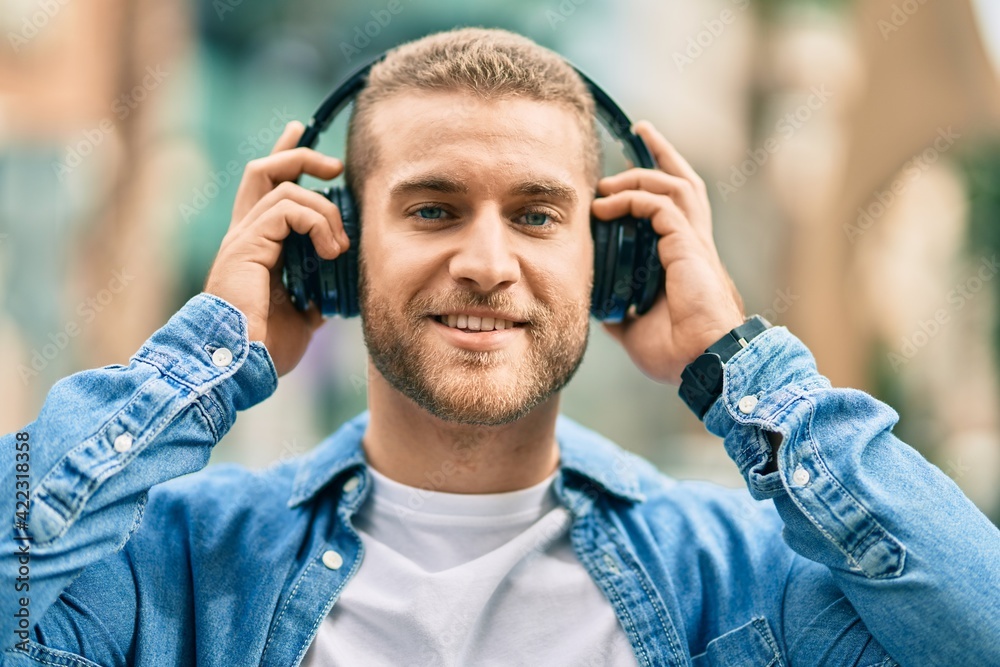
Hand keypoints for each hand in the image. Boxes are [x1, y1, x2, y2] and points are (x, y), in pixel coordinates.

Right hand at [204, 121, 348, 376]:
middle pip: (264, 171)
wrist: (238, 366)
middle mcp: (244, 236)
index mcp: (254, 249)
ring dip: (325, 210)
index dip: (285, 160)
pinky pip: (289, 208)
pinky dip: (318, 222)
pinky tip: (330, 251)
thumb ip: (313, 294)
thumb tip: (335, 291)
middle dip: (300, 155)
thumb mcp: (301, 317)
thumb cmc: (264, 348)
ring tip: (340, 246)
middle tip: (335, 166)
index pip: (265, 191)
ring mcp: (243, 237)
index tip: (306, 140)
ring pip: (285, 187)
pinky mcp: (248, 244)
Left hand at [591, 120, 744, 385]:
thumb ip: (618, 309)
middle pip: (685, 182)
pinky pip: (660, 207)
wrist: (703, 364)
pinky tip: (606, 207)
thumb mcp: (634, 327)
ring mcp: (695, 244)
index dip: (657, 183)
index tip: (631, 169)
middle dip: (663, 152)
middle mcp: (695, 245)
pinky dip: (632, 200)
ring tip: (605, 181)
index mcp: (687, 260)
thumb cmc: (679, 352)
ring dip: (638, 175)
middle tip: (640, 129)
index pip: (676, 208)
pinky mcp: (689, 248)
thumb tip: (596, 303)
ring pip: (675, 186)